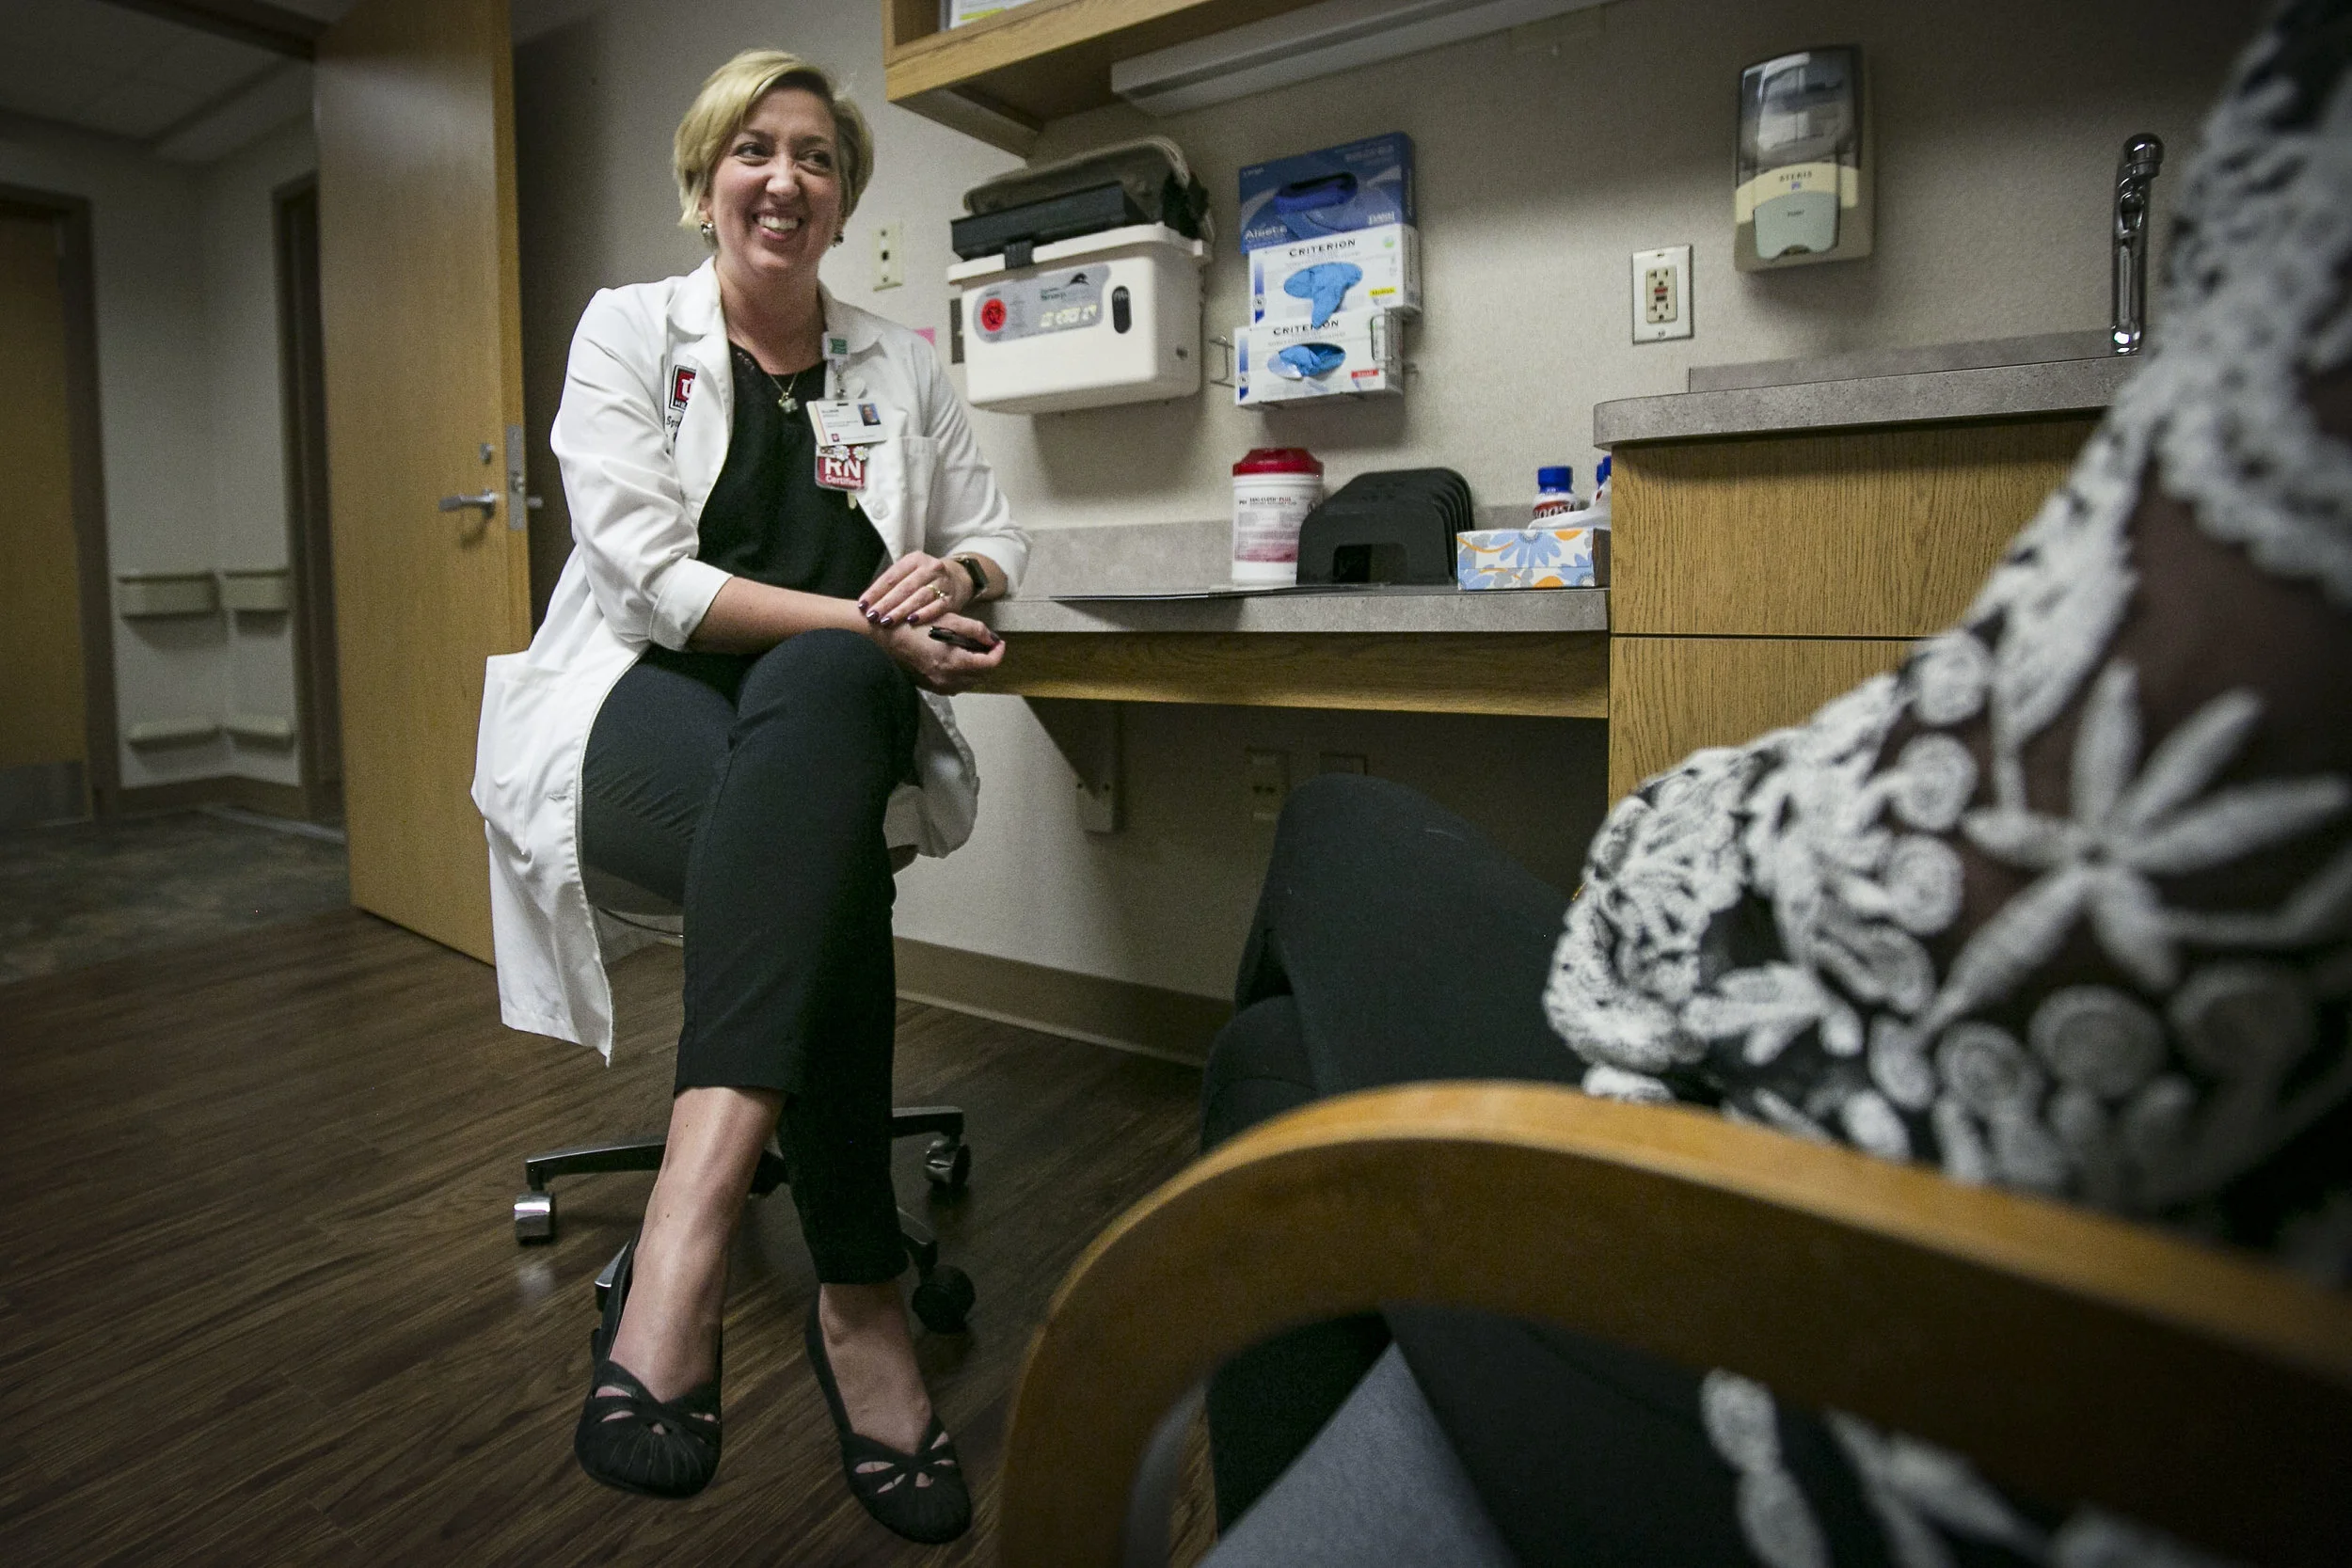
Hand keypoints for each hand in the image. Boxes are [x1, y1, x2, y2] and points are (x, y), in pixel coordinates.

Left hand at [859, 552, 968, 629]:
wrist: (958, 579)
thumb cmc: (924, 579)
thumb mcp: (909, 574)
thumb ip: (890, 585)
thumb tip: (866, 604)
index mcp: (914, 559)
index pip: (891, 576)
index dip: (875, 592)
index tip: (863, 606)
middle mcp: (930, 568)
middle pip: (904, 587)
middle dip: (886, 603)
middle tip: (872, 617)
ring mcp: (942, 582)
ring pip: (919, 597)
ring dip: (901, 610)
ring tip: (887, 621)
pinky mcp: (952, 598)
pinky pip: (937, 607)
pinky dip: (924, 614)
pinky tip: (911, 622)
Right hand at [878, 612, 1003, 693]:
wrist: (887, 635)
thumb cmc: (916, 623)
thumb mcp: (949, 619)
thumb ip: (975, 630)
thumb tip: (993, 639)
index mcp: (954, 661)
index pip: (989, 664)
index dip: (998, 653)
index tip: (999, 642)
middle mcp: (947, 678)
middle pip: (981, 676)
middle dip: (988, 660)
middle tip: (985, 644)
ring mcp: (938, 685)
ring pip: (969, 683)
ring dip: (975, 669)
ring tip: (970, 651)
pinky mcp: (930, 686)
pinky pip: (954, 686)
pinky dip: (961, 676)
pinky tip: (955, 661)